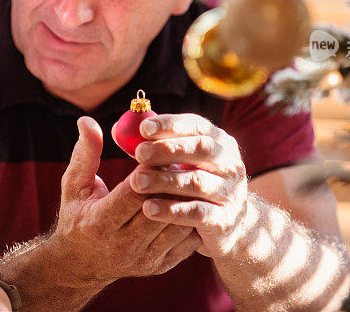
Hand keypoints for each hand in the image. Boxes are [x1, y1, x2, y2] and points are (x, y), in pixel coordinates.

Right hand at [47, 116, 200, 284]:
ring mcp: (143, 259)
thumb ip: (85, 154)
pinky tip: (196, 200)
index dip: (150, 170)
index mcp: (100, 223)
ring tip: (193, 176)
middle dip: (173, 181)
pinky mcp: (159, 266)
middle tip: (184, 158)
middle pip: (160, 208)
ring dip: (188, 199)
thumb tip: (87, 121)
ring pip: (178, 225)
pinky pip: (187, 242)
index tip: (159, 149)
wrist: (80, 264)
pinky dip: (194, 219)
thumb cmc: (77, 215)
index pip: (134, 193)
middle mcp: (122, 245)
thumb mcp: (74, 185)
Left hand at [130, 114, 250, 257]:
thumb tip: (119, 130)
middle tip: (139, 153)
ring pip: (197, 182)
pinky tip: (149, 208)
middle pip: (201, 149)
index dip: (170, 125)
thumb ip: (153, 144)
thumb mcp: (181, 161)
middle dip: (168, 149)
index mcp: (218, 141)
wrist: (228, 225)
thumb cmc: (193, 183)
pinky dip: (172, 210)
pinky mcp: (223, 221)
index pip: (196, 126)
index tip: (143, 128)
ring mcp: (229, 192)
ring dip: (165, 181)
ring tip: (137, 182)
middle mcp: (229, 163)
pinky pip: (197, 214)